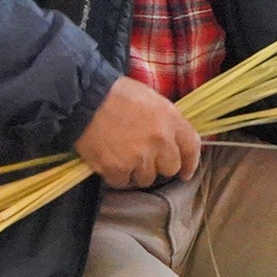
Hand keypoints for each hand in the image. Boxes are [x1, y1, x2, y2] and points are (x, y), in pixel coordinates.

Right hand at [75, 76, 201, 189]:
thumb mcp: (152, 99)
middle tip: (145, 159)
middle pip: (170, 168)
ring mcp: (139, 157)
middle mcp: (160, 141)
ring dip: (137, 172)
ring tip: (123, 156)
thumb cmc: (117, 94)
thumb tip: (171, 140)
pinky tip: (110, 162)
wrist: (85, 99)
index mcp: (171, 120)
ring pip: (146, 178)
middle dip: (159, 166)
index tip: (186, 172)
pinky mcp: (117, 168)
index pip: (191, 147)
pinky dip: (117, 176)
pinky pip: (123, 182)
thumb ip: (166, 121)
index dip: (191, 163)